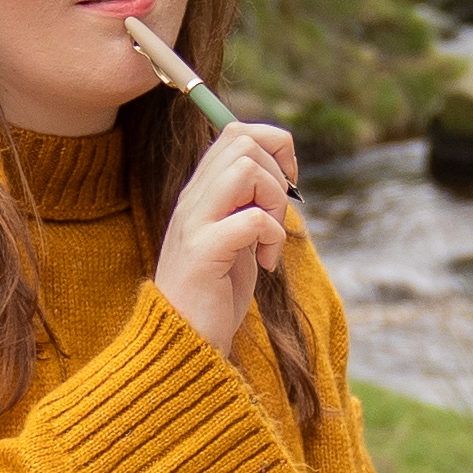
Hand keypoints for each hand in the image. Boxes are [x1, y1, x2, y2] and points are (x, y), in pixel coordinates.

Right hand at [155, 122, 299, 355]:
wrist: (185, 340)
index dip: (274, 146)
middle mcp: (193, 199)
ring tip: (270, 240)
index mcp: (201, 192)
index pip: (236, 132)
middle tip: (279, 215)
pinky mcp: (204, 252)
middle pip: (243, 141)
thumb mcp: (235, 236)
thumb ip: (248, 203)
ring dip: (275, 203)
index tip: (288, 184)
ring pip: (247, 169)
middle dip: (278, 173)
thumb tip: (284, 174)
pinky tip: (267, 264)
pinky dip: (273, 238)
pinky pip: (253, 219)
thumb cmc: (215, 291)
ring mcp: (195, 223)